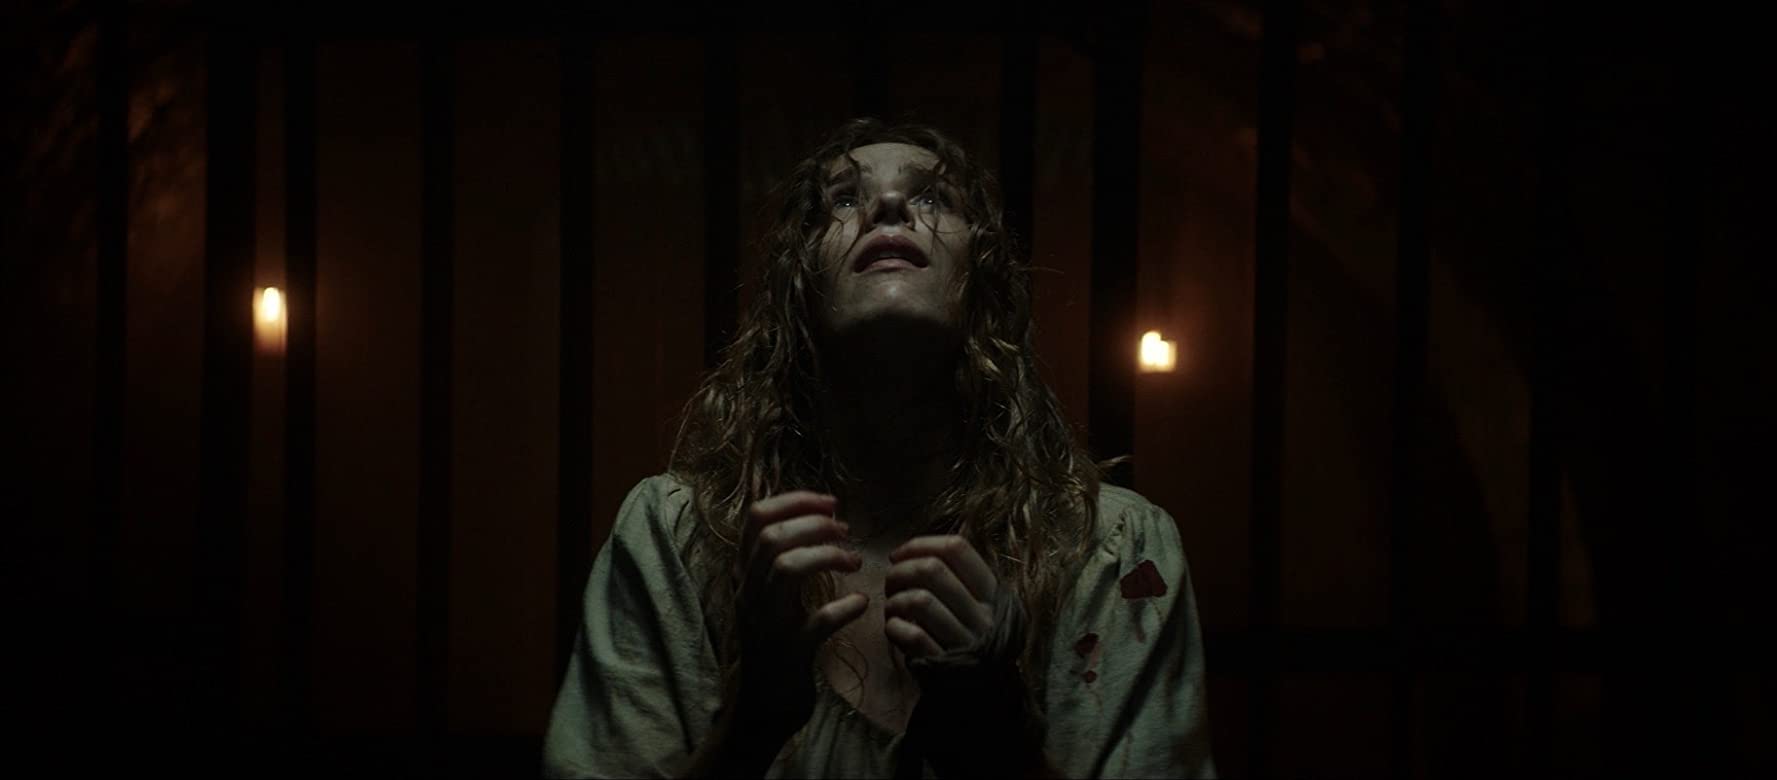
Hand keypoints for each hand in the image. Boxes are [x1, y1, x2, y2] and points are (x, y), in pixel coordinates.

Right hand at [730, 491, 869, 736]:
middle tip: (845, 530)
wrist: (762, 708)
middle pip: (772, 537)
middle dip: (815, 524)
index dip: (795, 501)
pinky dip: (844, 607)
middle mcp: (750, 594)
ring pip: (787, 568)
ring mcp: (768, 624)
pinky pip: (817, 621)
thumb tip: (810, 518)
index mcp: (745, 575)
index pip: (756, 518)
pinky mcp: (790, 653)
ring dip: (828, 555)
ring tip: (854, 561)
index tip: (830, 504)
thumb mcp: (766, 597)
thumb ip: (775, 561)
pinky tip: (860, 603)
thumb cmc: (774, 646)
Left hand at [882, 536, 998, 659]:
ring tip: (892, 606)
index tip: (899, 554)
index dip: (921, 544)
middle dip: (901, 570)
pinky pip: (914, 636)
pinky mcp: (945, 665)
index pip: (957, 549)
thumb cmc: (970, 640)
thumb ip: (956, 579)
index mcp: (993, 593)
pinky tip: (893, 629)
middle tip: (890, 581)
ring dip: (895, 599)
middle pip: (933, 570)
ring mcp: (965, 641)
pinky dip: (895, 627)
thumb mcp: (978, 606)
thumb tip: (912, 550)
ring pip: (921, 600)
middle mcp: (983, 615)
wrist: (983, 695)